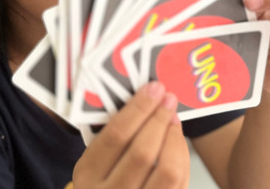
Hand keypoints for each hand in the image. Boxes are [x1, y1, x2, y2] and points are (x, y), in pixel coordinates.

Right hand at [72, 82, 188, 188]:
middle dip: (159, 119)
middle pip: (143, 152)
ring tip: (173, 119)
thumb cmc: (101, 180)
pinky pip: (180, 182)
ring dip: (174, 138)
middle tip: (168, 99)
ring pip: (167, 170)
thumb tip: (144, 100)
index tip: (152, 89)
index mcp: (87, 174)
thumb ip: (113, 136)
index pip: (116, 136)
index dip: (138, 109)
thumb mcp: (94, 161)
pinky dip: (182, 157)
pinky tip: (177, 142)